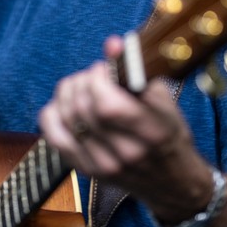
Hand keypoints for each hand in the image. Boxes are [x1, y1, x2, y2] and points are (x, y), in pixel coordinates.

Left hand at [38, 36, 213, 214]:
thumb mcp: (166, 102)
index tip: (104, 69)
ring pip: (67, 119)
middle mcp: (126, 153)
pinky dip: (53, 114)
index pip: (108, 105)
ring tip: (81, 86)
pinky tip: (65, 105)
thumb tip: (112, 44)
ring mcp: (104, 165)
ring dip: (68, 93)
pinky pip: (54, 136)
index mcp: (152, 132)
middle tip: (92, 76)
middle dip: (82, 81)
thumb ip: (138, 72)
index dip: (97, 79)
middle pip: (83, 109)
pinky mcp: (87, 171)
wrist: (172, 182)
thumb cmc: (170, 135)